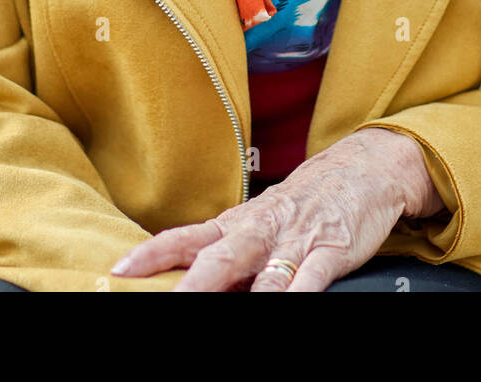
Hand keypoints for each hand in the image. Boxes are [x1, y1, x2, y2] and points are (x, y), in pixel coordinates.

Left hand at [110, 127, 446, 291]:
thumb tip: (183, 281)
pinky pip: (311, 279)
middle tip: (168, 302)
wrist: (360, 169)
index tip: (120, 270)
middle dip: (191, 286)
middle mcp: (260, 231)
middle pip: (219, 259)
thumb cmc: (301, 203)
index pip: (186, 238)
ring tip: (212, 311)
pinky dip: (296, 295)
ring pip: (263, 275)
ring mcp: (296, 240)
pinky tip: (284, 306)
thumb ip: (224, 253)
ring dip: (242, 297)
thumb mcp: (257, 223)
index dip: (153, 254)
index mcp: (237, 224)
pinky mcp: (331, 251)